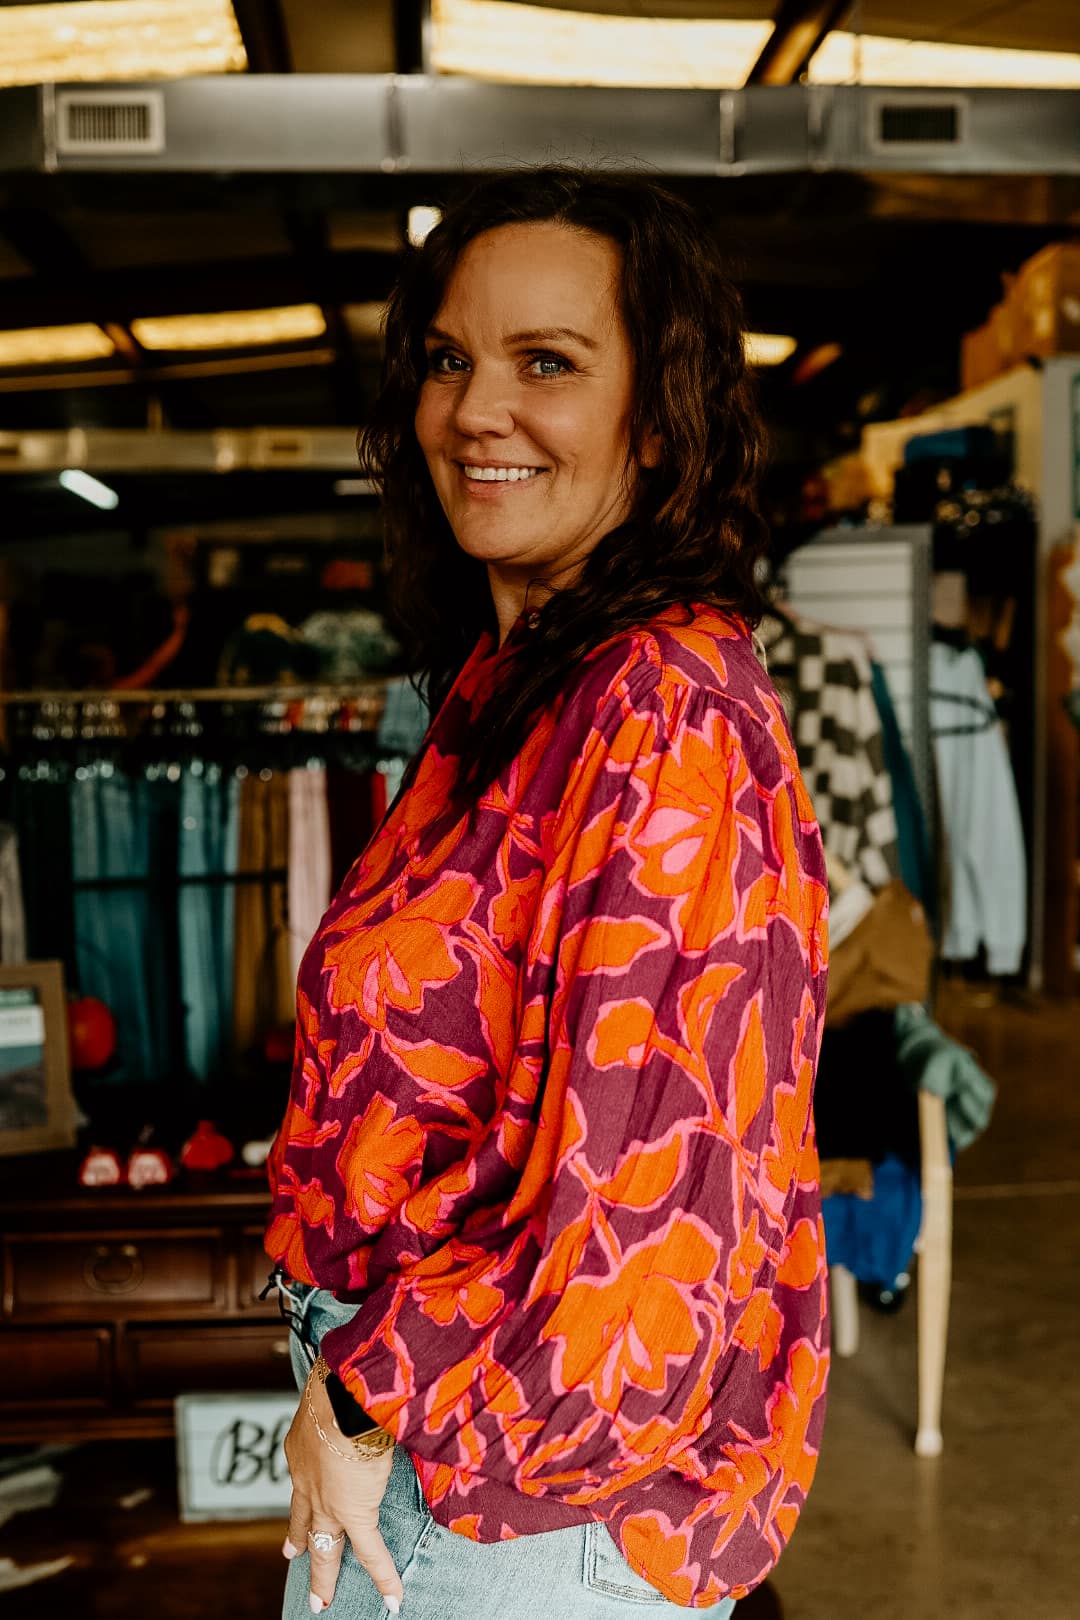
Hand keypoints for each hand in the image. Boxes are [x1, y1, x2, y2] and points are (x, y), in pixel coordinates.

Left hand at [282, 1365, 402, 1614]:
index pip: (300, 1484)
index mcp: (302, 1450)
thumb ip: (347, 1405)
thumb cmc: (344, 1382)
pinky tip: (392, 1599)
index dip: (298, 1503)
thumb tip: (369, 1390)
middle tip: (292, 1559)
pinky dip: (383, 1577)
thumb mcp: (334, 1396)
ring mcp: (328, 1503)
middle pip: (303, 1522)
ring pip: (324, 1547)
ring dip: (324, 1576)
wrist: (344, 1396)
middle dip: (300, 1544)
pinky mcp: (354, 1514)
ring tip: (320, 1603)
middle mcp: (308, 1481)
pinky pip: (371, 1554)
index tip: (291, 1518)